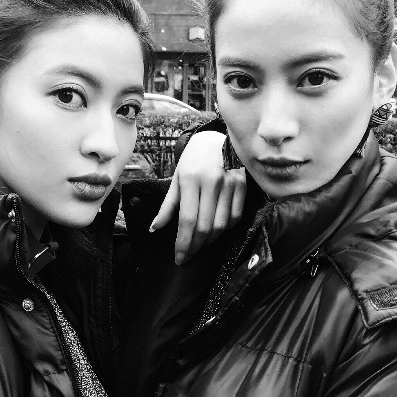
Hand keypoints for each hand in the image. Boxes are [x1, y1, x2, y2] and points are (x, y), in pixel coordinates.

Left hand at [150, 131, 246, 264]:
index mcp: (190, 179)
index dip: (183, 243)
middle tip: (188, 255)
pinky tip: (215, 231)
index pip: (187, 220)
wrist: (216, 138)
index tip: (179, 257)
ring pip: (221, 225)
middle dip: (195, 246)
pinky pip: (235, 216)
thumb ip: (167, 206)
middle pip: (205, 226)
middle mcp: (211, 182)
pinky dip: (225, 229)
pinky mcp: (242, 185)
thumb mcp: (176, 179)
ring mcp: (229, 184)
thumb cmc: (193, 160)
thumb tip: (154, 229)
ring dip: (209, 241)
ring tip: (199, 245)